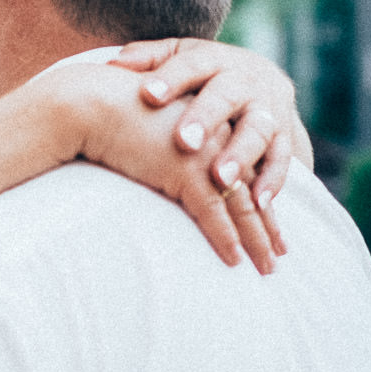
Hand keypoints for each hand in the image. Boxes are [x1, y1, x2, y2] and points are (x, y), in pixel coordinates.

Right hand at [32, 64, 277, 273]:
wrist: (91, 104)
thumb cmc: (111, 115)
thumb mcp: (153, 131)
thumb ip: (170, 148)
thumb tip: (168, 168)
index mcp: (214, 124)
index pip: (245, 168)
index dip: (260, 198)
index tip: (271, 224)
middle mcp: (218, 137)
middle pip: (251, 188)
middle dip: (267, 225)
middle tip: (279, 253)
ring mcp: (205, 154)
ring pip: (240, 204)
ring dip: (256, 239)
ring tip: (266, 267)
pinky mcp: (187, 170)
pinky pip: (213, 211)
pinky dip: (226, 238)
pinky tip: (234, 259)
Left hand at [114, 37, 310, 212]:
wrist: (259, 79)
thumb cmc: (200, 75)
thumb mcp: (177, 58)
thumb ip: (148, 59)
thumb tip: (113, 64)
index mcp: (213, 59)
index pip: (190, 64)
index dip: (170, 79)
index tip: (147, 95)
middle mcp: (244, 81)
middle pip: (226, 96)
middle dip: (206, 118)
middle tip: (184, 143)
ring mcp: (268, 109)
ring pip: (257, 129)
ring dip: (240, 155)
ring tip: (220, 179)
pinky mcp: (285, 137)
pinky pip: (282, 159)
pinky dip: (272, 180)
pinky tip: (259, 203)